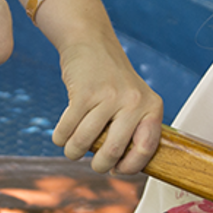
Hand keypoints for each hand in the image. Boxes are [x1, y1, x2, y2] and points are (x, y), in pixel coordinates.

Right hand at [52, 42, 163, 173]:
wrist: (91, 42)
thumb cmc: (111, 80)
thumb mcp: (134, 100)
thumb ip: (133, 129)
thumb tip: (119, 168)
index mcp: (152, 107)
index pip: (146, 148)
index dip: (129, 167)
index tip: (117, 170)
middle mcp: (134, 101)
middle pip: (113, 152)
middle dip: (99, 166)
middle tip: (94, 163)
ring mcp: (109, 96)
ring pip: (85, 142)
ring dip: (73, 152)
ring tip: (73, 148)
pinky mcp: (84, 93)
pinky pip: (67, 129)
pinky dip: (60, 138)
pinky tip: (62, 135)